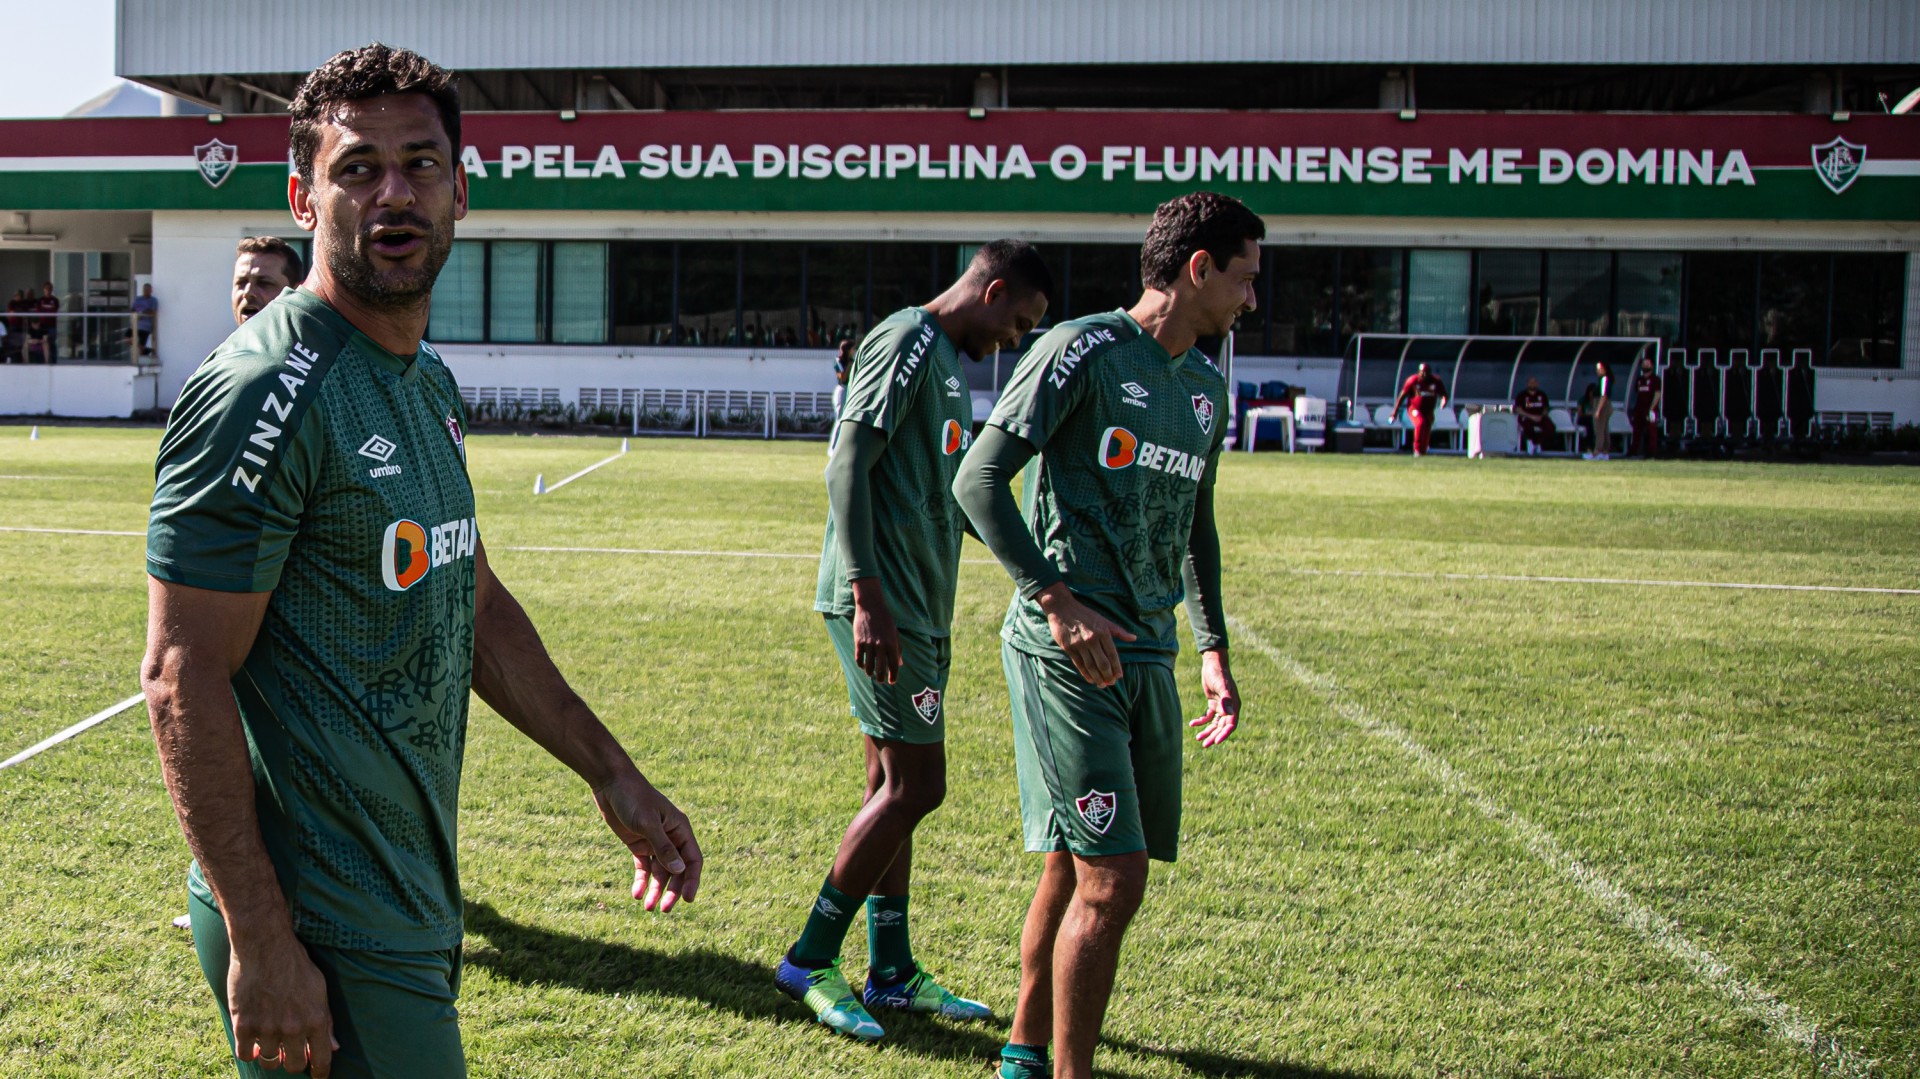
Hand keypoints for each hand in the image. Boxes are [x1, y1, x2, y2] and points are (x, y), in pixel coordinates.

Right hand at [227, 929, 336, 1075]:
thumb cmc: (295, 964)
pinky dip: (249, 1052)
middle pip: (294, 1065)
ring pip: (269, 1062)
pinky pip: (245, 1054)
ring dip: (271, 1057)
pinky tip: (253, 1045)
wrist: (265, 945)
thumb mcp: (320, 989)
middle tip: (291, 1055)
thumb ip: (326, 1021)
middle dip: (295, 1063)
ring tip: (271, 1046)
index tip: (318, 1078)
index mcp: (316, 1019)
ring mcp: (267, 1028)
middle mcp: (293, 1028)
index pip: (322, 1059)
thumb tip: (333, 1047)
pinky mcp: (244, 1024)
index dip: (320, 1073)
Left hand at [593, 772, 702, 911]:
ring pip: (660, 872)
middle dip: (672, 891)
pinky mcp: (638, 844)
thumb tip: (679, 870)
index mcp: (680, 829)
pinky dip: (641, 881)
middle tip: (664, 910)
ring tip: (647, 907)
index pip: (693, 859)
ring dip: (655, 890)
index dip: (692, 880)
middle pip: (677, 870)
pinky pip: (643, 868)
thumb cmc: (633, 797)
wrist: (611, 783)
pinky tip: (636, 894)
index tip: (687, 899)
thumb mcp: (648, 824)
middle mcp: (670, 837)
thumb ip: (663, 848)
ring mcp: (654, 842)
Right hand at [850, 578, 901, 683]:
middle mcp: (881, 646)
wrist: (871, 607)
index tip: (892, 682)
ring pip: (868, 667)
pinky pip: (859, 659)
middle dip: (881, 678)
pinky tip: (863, 665)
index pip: (893, 666)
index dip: (893, 677)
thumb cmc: (885, 620)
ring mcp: (869, 644)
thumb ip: (898, 649)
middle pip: (880, 669)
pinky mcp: (858, 642)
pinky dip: (861, 665)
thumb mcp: (895, 633)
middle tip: (881, 681)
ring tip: (871, 674)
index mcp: (892, 644)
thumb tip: (900, 664)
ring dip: (870, 673)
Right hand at [1036, 584, 1136, 687]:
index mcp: (1103, 632)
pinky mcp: (1069, 648)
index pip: (1113, 655)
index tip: (1119, 676)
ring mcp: (1079, 644)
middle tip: (1111, 683)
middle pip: (1103, 663)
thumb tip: (1134, 638)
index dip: (1117, 668)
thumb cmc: (1085, 614)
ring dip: (1098, 678)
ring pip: (1091, 666)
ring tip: (1102, 685)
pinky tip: (1091, 680)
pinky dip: (1086, 674)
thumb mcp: (1103, 620)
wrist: (1062, 608)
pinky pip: (1079, 665)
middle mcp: (1092, 639)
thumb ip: (1119, 631)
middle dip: (1108, 676)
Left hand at [1188, 649, 1239, 747]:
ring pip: (1215, 724)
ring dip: (1207, 731)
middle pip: (1222, 727)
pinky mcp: (1213, 704)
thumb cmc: (1219, 674)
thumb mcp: (1222, 686)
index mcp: (1234, 706)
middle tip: (1204, 744)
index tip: (1216, 741)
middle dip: (1214, 736)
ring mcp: (1221, 706)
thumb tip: (1229, 713)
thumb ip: (1226, 699)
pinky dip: (1201, 721)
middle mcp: (1229, 708)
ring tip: (1198, 738)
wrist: (1212, 664)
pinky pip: (1208, 716)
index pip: (1231, 725)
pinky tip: (1192, 724)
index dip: (1224, 734)